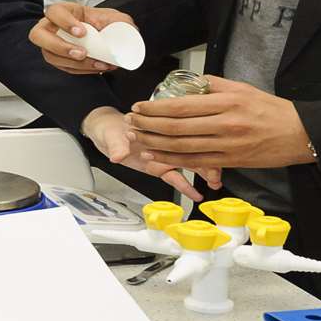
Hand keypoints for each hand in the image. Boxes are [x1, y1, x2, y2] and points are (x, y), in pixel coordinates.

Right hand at [32, 2, 135, 74]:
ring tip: (97, 64)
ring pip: (50, 56)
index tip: (82, 32)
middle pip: (38, 36)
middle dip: (60, 47)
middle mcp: (51, 27)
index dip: (64, 22)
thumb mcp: (114, 17)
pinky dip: (81, 70)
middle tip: (81, 53)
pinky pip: (64, 67)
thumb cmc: (103, 22)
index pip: (54, 12)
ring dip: (73, 63)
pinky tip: (97, 68)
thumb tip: (131, 34)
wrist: (104, 35)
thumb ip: (122, 22)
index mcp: (63, 11)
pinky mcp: (58, 59)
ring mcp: (51, 44)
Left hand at [81, 107, 205, 200]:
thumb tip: (118, 156)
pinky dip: (185, 186)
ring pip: (189, 163)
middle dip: (207, 161)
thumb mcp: (113, 134)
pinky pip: (175, 178)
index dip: (198, 143)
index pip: (184, 135)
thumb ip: (118, 146)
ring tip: (214, 183)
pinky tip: (197, 193)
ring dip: (202, 173)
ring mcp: (164, 155)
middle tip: (216, 174)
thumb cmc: (111, 126)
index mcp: (159, 127)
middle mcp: (166, 140)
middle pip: (192, 150)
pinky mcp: (160, 168)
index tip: (210, 150)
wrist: (104, 134)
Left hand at [127, 76, 313, 173]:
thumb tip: (190, 82)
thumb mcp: (243, 88)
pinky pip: (195, 163)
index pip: (181, 106)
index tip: (139, 106)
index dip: (155, 108)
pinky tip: (156, 157)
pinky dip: (172, 161)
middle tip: (131, 122)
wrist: (300, 134)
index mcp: (227, 102)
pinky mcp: (230, 161)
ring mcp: (227, 145)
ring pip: (182, 147)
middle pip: (176, 128)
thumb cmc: (271, 109)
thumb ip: (214, 85)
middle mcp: (225, 124)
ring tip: (136, 138)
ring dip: (154, 144)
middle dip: (148, 126)